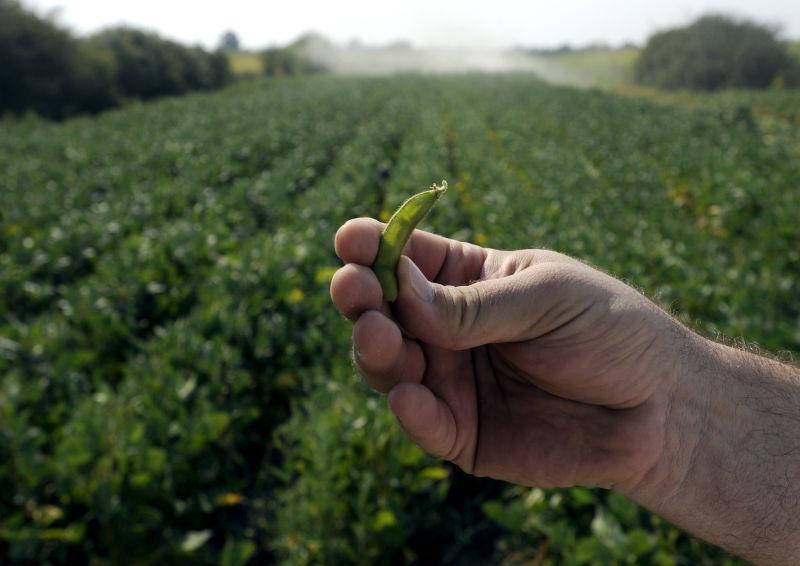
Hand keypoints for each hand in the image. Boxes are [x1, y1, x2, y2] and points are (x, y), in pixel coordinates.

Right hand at [330, 218, 689, 491]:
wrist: (660, 407)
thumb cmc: (609, 332)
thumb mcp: (546, 299)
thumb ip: (474, 305)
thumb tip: (401, 295)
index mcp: (465, 280)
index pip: (406, 258)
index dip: (372, 245)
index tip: (350, 240)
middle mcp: (447, 329)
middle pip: (383, 310)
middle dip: (360, 297)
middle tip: (353, 289)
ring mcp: (450, 380)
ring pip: (388, 365)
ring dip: (375, 350)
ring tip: (379, 335)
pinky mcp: (460, 432)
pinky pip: (423, 422)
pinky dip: (411, 412)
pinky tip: (409, 397)